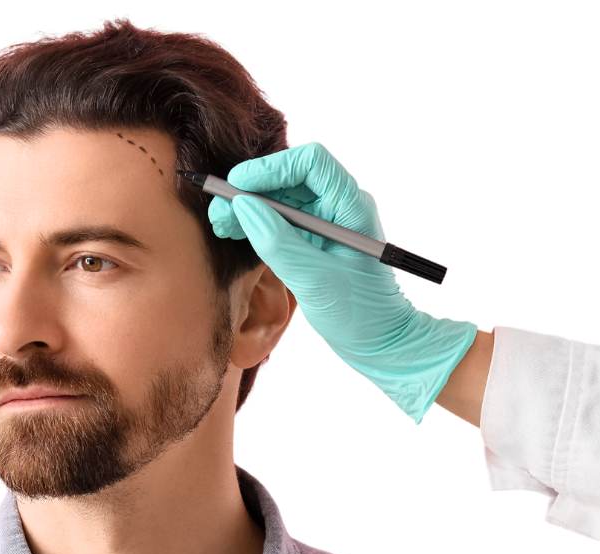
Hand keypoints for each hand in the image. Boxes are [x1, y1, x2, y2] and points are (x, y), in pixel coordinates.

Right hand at [209, 143, 475, 422]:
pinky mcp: (314, 241)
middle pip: (289, 179)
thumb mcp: (314, 279)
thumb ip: (277, 242)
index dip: (271, 168)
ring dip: (248, 207)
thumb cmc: (360, 314)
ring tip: (220, 223)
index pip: (310, 164)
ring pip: (281, 199)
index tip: (237, 186)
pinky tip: (235, 232)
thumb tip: (243, 207)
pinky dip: (255, 223)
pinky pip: (280, 221)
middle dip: (251, 190)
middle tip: (218, 210)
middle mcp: (338, 207)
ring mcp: (326, 223)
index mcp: (350, 206)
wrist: (380, 343)